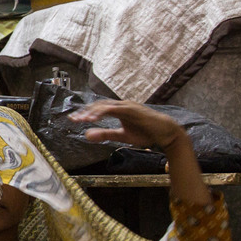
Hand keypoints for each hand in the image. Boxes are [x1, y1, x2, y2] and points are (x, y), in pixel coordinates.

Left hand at [66, 100, 187, 153]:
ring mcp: (127, 106)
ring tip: (83, 119)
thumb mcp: (122, 136)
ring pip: (105, 105)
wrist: (166, 133)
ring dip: (93, 112)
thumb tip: (87, 136)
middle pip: (99, 105)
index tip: (74, 119)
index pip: (99, 109)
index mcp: (119, 110)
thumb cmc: (146, 133)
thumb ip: (105, 134)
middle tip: (74, 119)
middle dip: (86, 111)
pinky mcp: (132, 109)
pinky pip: (114, 109)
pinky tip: (94, 118)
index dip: (86, 113)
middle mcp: (122, 105)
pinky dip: (103, 112)